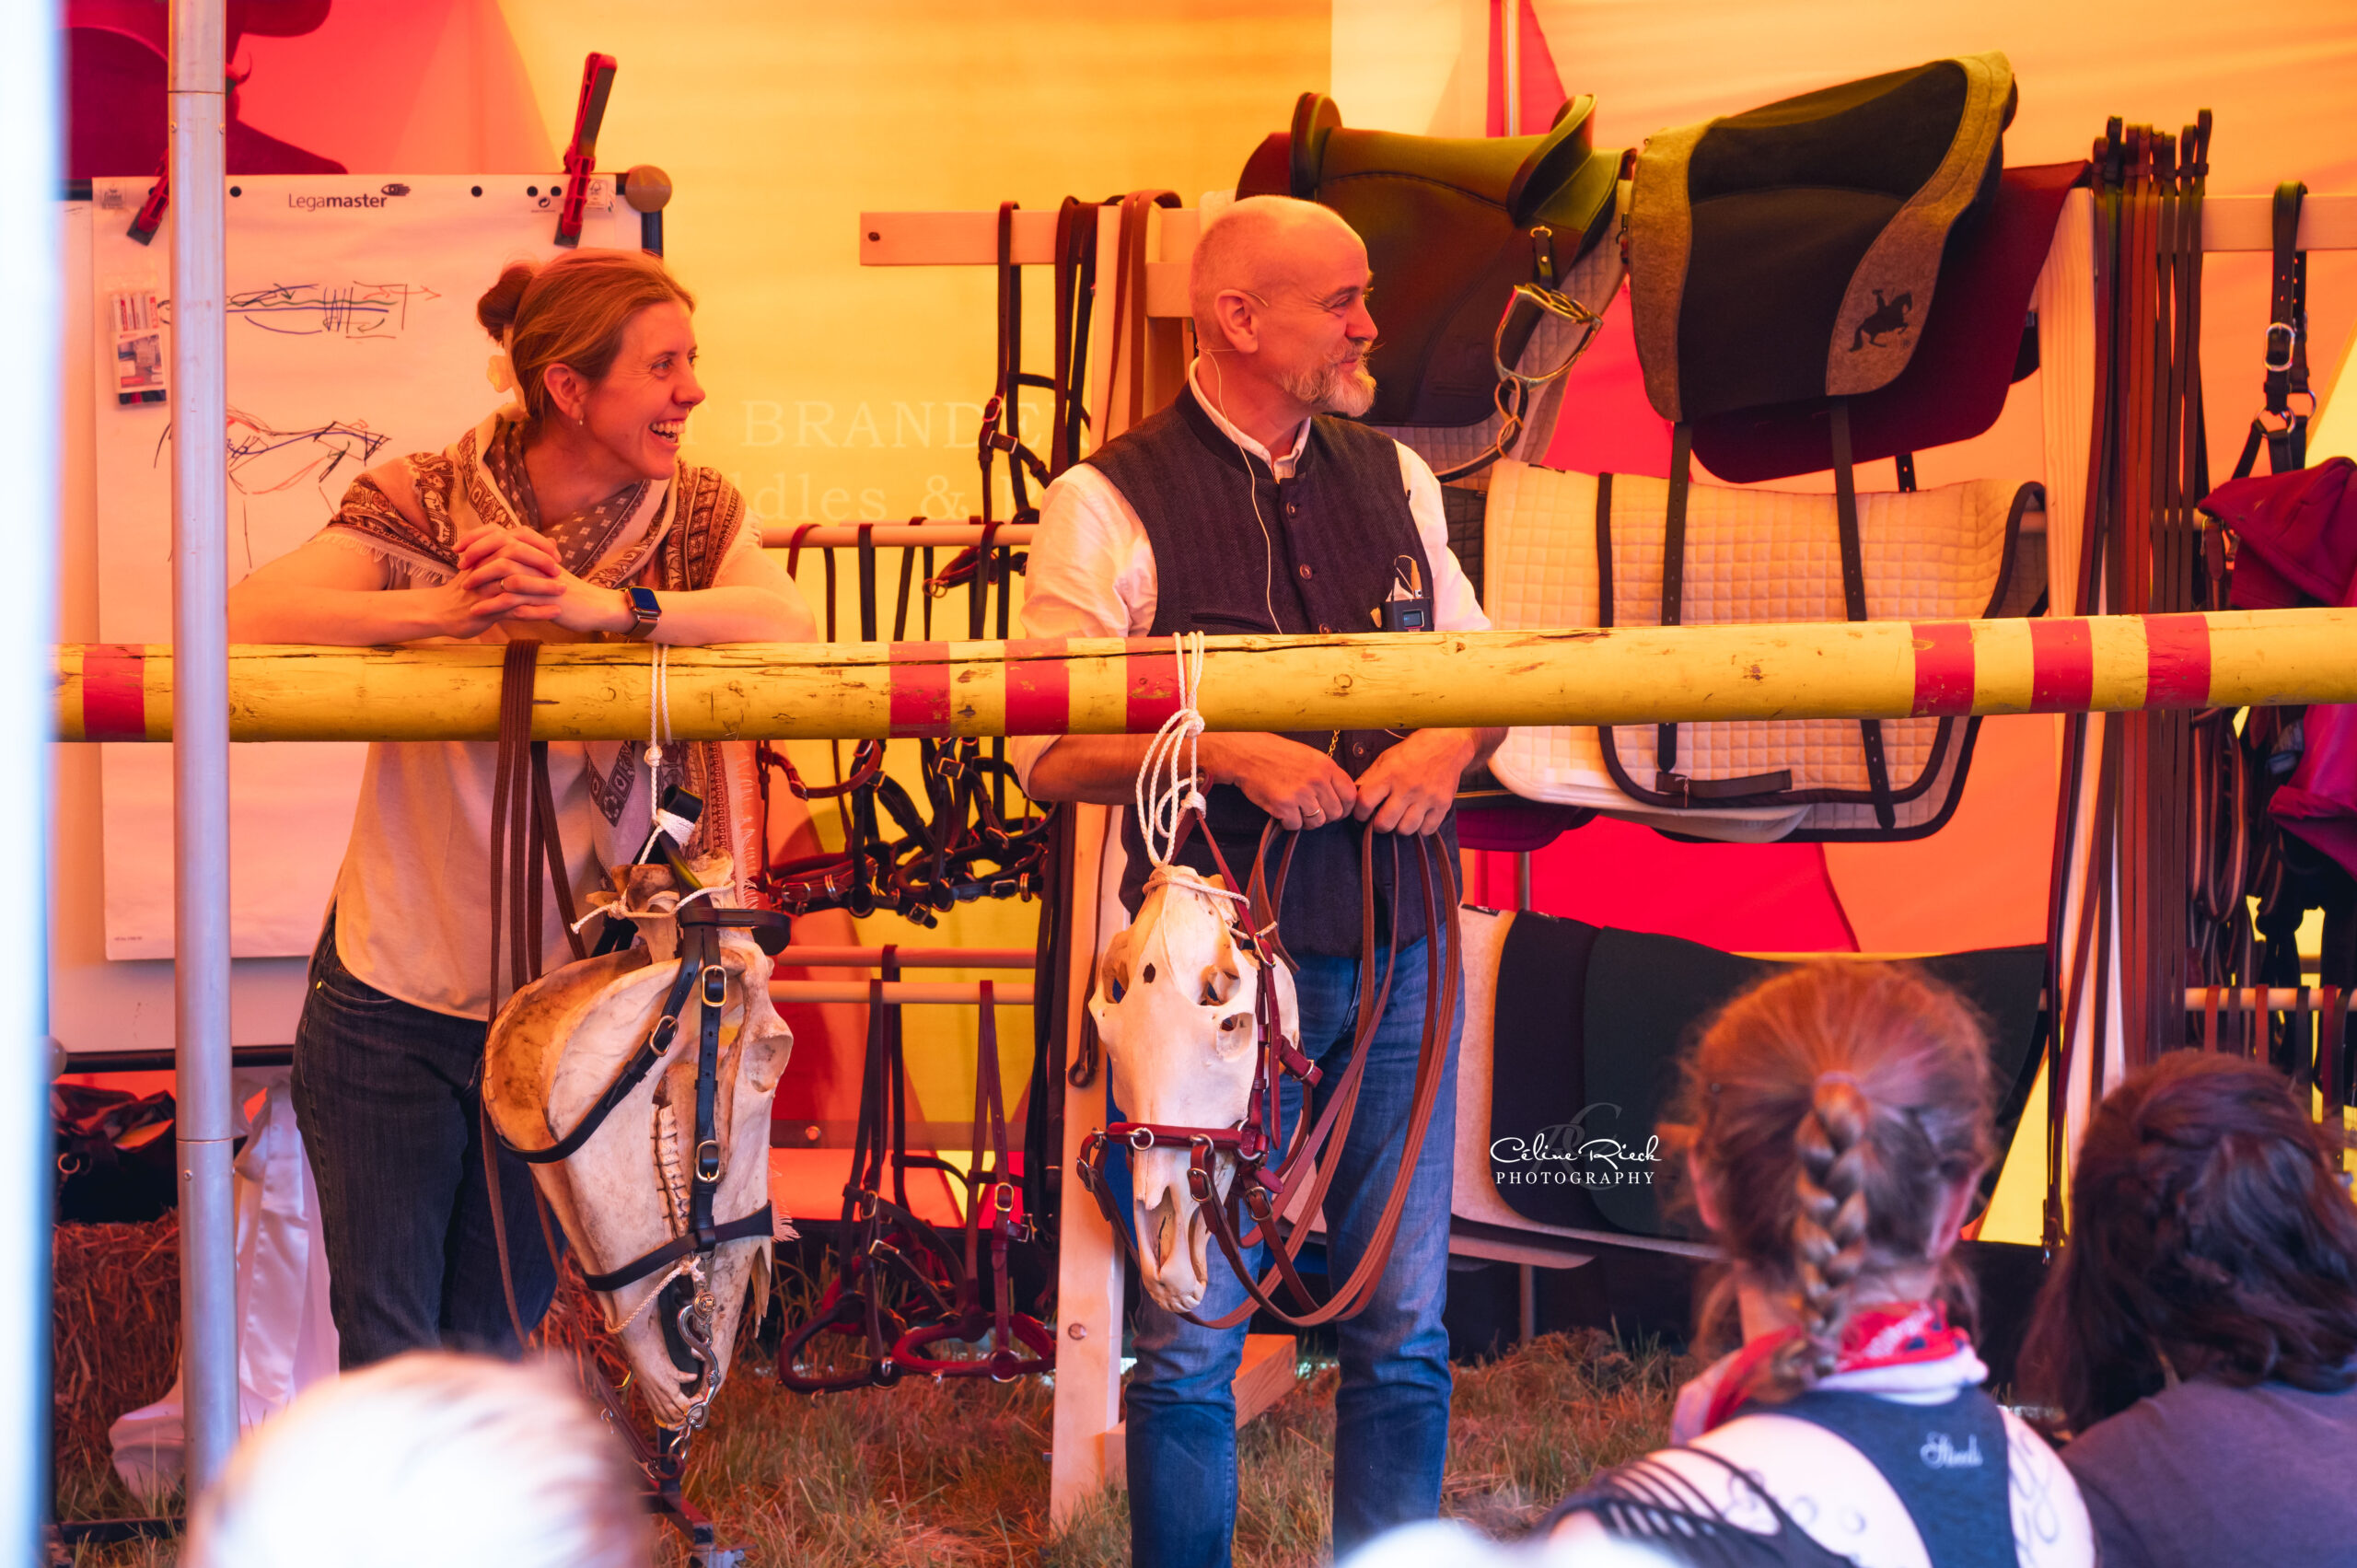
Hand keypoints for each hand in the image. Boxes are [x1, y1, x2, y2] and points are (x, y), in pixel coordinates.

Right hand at [428, 527, 566, 638]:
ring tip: (563, 591)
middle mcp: (484, 566)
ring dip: (543, 587)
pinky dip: (538, 611)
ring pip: (517, 583)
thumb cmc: (472, 587)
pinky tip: (555, 613)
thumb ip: (523, 552)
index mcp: (486, 553)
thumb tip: (553, 541)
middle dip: (541, 562)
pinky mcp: (486, 609)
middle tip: (560, 572)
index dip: (537, 545)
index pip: (515, 539)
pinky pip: (515, 609)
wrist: (441, 611)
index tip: (556, 554)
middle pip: (515, 556)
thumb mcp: (491, 565)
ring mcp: (485, 588)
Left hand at [459, 529, 639, 636]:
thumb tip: (497, 555)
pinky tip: (477, 610)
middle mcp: (536, 556)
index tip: (458, 548)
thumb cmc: (565, 590)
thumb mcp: (543, 571)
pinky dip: (492, 603)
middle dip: (475, 553)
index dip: (477, 537)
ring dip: (481, 578)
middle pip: (499, 544)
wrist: (593, 606)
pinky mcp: (542, 597)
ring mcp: (540, 575)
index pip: (501, 532)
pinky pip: (513, 597)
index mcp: (534, 548)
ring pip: (504, 568)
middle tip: (459, 566)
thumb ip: (524, 560)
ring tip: (465, 588)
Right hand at [1199, 732, 1355, 831]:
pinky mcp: (1283, 806)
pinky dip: (1288, 822)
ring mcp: (1300, 793)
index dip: (1345, 807)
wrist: (1247, 755)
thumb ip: (1327, 775)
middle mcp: (1317, 780)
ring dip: (1306, 820)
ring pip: (1317, 822)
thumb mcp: (1309, 756)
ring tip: (1295, 809)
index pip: (1350, 796)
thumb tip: (1341, 798)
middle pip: (1335, 813)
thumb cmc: (1277, 754)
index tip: (1337, 810)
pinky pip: (1296, 826)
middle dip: (1324, 815)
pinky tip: (1282, 810)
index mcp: (1326, 766)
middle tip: (1310, 810)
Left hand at [1350, 729, 1479, 835]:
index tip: (1362, 813)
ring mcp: (1427, 798)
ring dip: (1399, 827)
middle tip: (1381, 819)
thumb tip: (1354, 798)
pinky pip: (1426, 830)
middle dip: (1378, 825)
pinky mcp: (1443, 804)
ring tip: (1400, 818)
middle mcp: (1408, 788)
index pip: (1365, 803)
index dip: (1359, 813)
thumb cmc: (1413, 751)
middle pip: (1384, 823)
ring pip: (1405, 829)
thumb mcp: (1386, 759)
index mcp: (1390, 774)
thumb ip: (1370, 778)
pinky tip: (1418, 817)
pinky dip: (1420, 828)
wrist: (1447, 744)